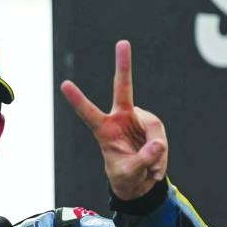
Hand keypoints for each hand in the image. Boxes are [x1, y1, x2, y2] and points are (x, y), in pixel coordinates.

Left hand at [60, 40, 168, 200]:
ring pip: (154, 129)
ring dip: (157, 153)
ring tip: (152, 171)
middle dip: (124, 66)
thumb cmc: (125, 176)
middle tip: (122, 43)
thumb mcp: (129, 173)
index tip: (64, 84)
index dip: (77, 100)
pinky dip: (162, 158)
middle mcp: (121, 118)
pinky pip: (162, 139)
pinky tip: (155, 169)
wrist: (139, 182)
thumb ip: (143, 160)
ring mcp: (139, 120)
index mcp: (104, 129)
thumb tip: (158, 145)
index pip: (89, 113)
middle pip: (123, 88)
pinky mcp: (153, 126)